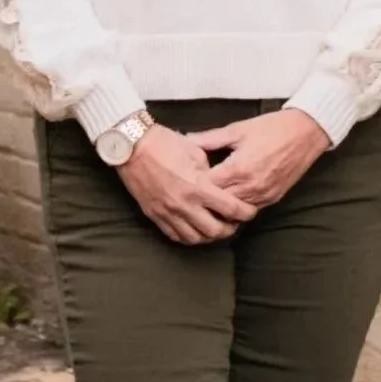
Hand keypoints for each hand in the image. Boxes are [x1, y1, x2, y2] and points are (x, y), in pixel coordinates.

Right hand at [116, 126, 257, 245]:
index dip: (245, 212)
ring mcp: (168, 212)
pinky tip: (194, 230)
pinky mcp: (155, 215)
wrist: (130, 146)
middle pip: (215, 231)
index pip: (230, 209)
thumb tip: (216, 181)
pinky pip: (175, 236)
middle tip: (234, 222)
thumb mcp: (194, 151)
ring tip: (214, 228)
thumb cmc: (163, 143)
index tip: (250, 211)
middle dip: (230, 228)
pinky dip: (189, 236)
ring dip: (209, 236)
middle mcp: (184, 205)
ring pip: (196, 238)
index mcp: (198, 187)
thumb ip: (209, 170)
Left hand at [194, 109, 331, 207]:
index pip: (207, 186)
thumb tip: (185, 140)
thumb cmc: (270, 128)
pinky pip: (251, 209)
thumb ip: (209, 139)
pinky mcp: (274, 198)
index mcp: (238, 169)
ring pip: (235, 211)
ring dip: (222, 207)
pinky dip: (238, 207)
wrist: (306, 133)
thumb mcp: (236, 130)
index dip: (194, 183)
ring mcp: (264, 195)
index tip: (184, 179)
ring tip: (208, 200)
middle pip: (219, 203)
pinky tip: (229, 200)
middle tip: (192, 193)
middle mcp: (251, 187)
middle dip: (205, 198)